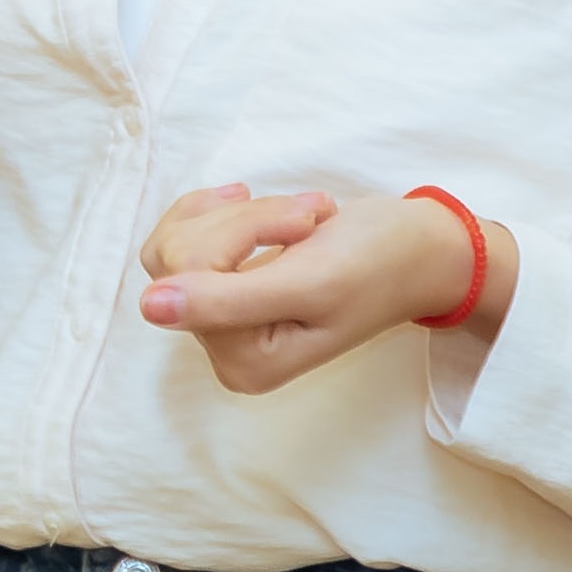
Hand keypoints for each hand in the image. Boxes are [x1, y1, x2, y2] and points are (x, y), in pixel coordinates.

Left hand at [129, 184, 513, 394]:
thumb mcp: (308, 282)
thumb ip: (227, 300)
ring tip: (303, 215)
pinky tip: (277, 209)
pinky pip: (185, 232)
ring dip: (243, 212)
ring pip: (176, 239)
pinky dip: (231, 209)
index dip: (243, 231)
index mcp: (244, 362)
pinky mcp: (223, 287)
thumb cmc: (379, 264)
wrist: (422, 249)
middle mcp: (223, 350)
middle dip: (244, 219)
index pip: (190, 274)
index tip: (305, 223)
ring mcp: (221, 319)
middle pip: (176, 256)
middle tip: (308, 215)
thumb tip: (149, 308)